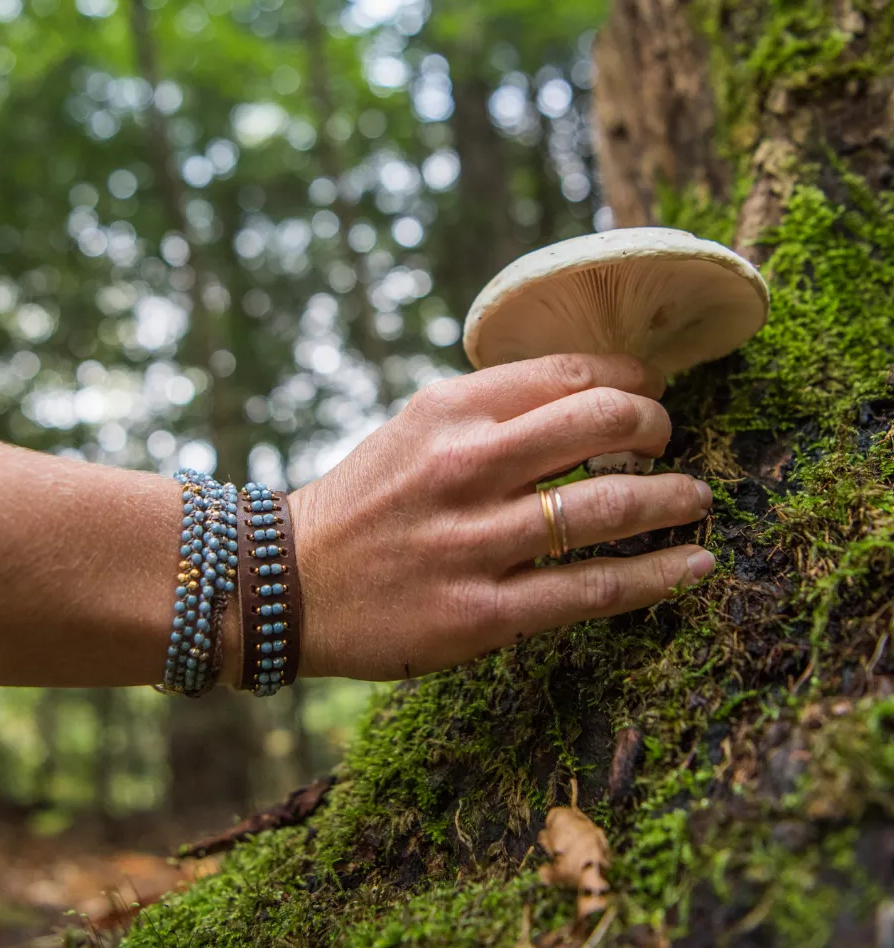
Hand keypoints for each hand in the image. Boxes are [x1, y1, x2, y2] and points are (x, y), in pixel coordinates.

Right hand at [287, 354, 714, 681]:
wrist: (289, 582)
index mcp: (448, 410)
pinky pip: (591, 590)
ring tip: (696, 498)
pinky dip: (656, 577)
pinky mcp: (482, 614)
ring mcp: (474, 542)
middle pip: (603, 423)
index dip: (631, 377)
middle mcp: (465, 466)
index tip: (649, 390)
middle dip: (657, 426)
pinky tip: (694, 566)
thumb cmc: (363, 500)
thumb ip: (491, 410)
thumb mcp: (414, 428)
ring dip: (673, 499)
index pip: (570, 372)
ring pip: (609, 509)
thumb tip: (586, 399)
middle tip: (669, 440)